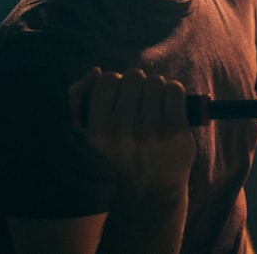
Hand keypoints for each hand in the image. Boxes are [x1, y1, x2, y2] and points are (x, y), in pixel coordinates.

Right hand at [69, 68, 196, 195]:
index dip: (117, 83)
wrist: (152, 186)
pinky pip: (174, 89)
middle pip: (135, 76)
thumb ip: (82, 96)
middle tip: (142, 104)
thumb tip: (95, 71)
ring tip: (157, 107)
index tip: (121, 98)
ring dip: (159, 89)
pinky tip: (172, 107)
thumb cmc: (124, 149)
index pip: (107, 79)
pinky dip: (174, 92)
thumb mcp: (94, 130)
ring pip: (156, 81)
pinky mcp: (174, 131)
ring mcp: (149, 131)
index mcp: (97, 128)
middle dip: (140, 84)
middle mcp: (121, 130)